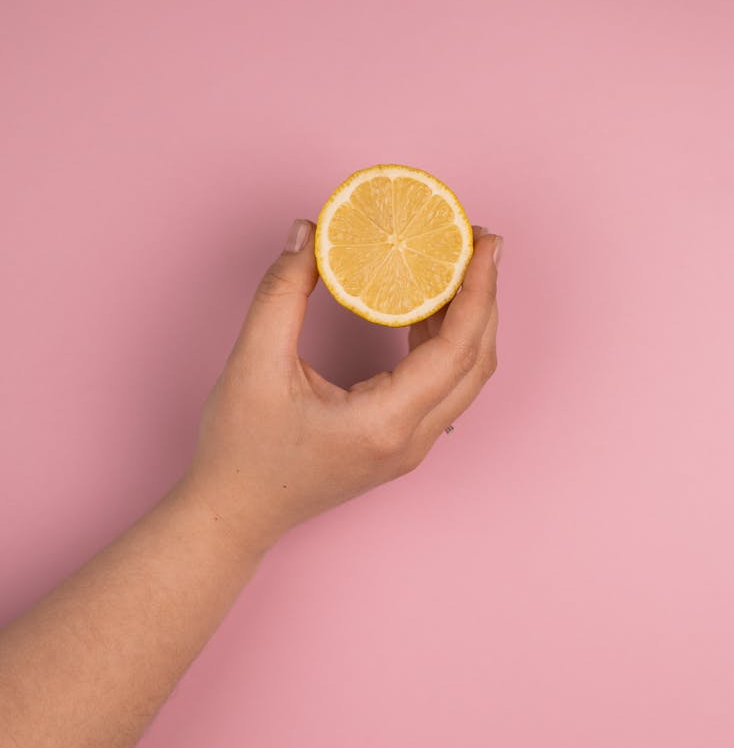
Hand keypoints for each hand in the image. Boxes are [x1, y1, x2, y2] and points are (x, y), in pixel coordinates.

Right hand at [181, 218, 501, 559]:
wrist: (233, 514)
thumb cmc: (240, 451)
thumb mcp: (252, 363)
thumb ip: (281, 292)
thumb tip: (309, 233)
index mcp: (384, 423)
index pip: (457, 347)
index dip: (477, 289)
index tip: (485, 241)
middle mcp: (410, 440)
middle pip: (476, 361)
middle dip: (484, 296)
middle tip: (477, 241)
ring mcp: (408, 447)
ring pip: (463, 376)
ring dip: (467, 320)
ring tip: (455, 265)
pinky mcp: (397, 445)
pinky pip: (440, 387)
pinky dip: (444, 343)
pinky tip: (423, 307)